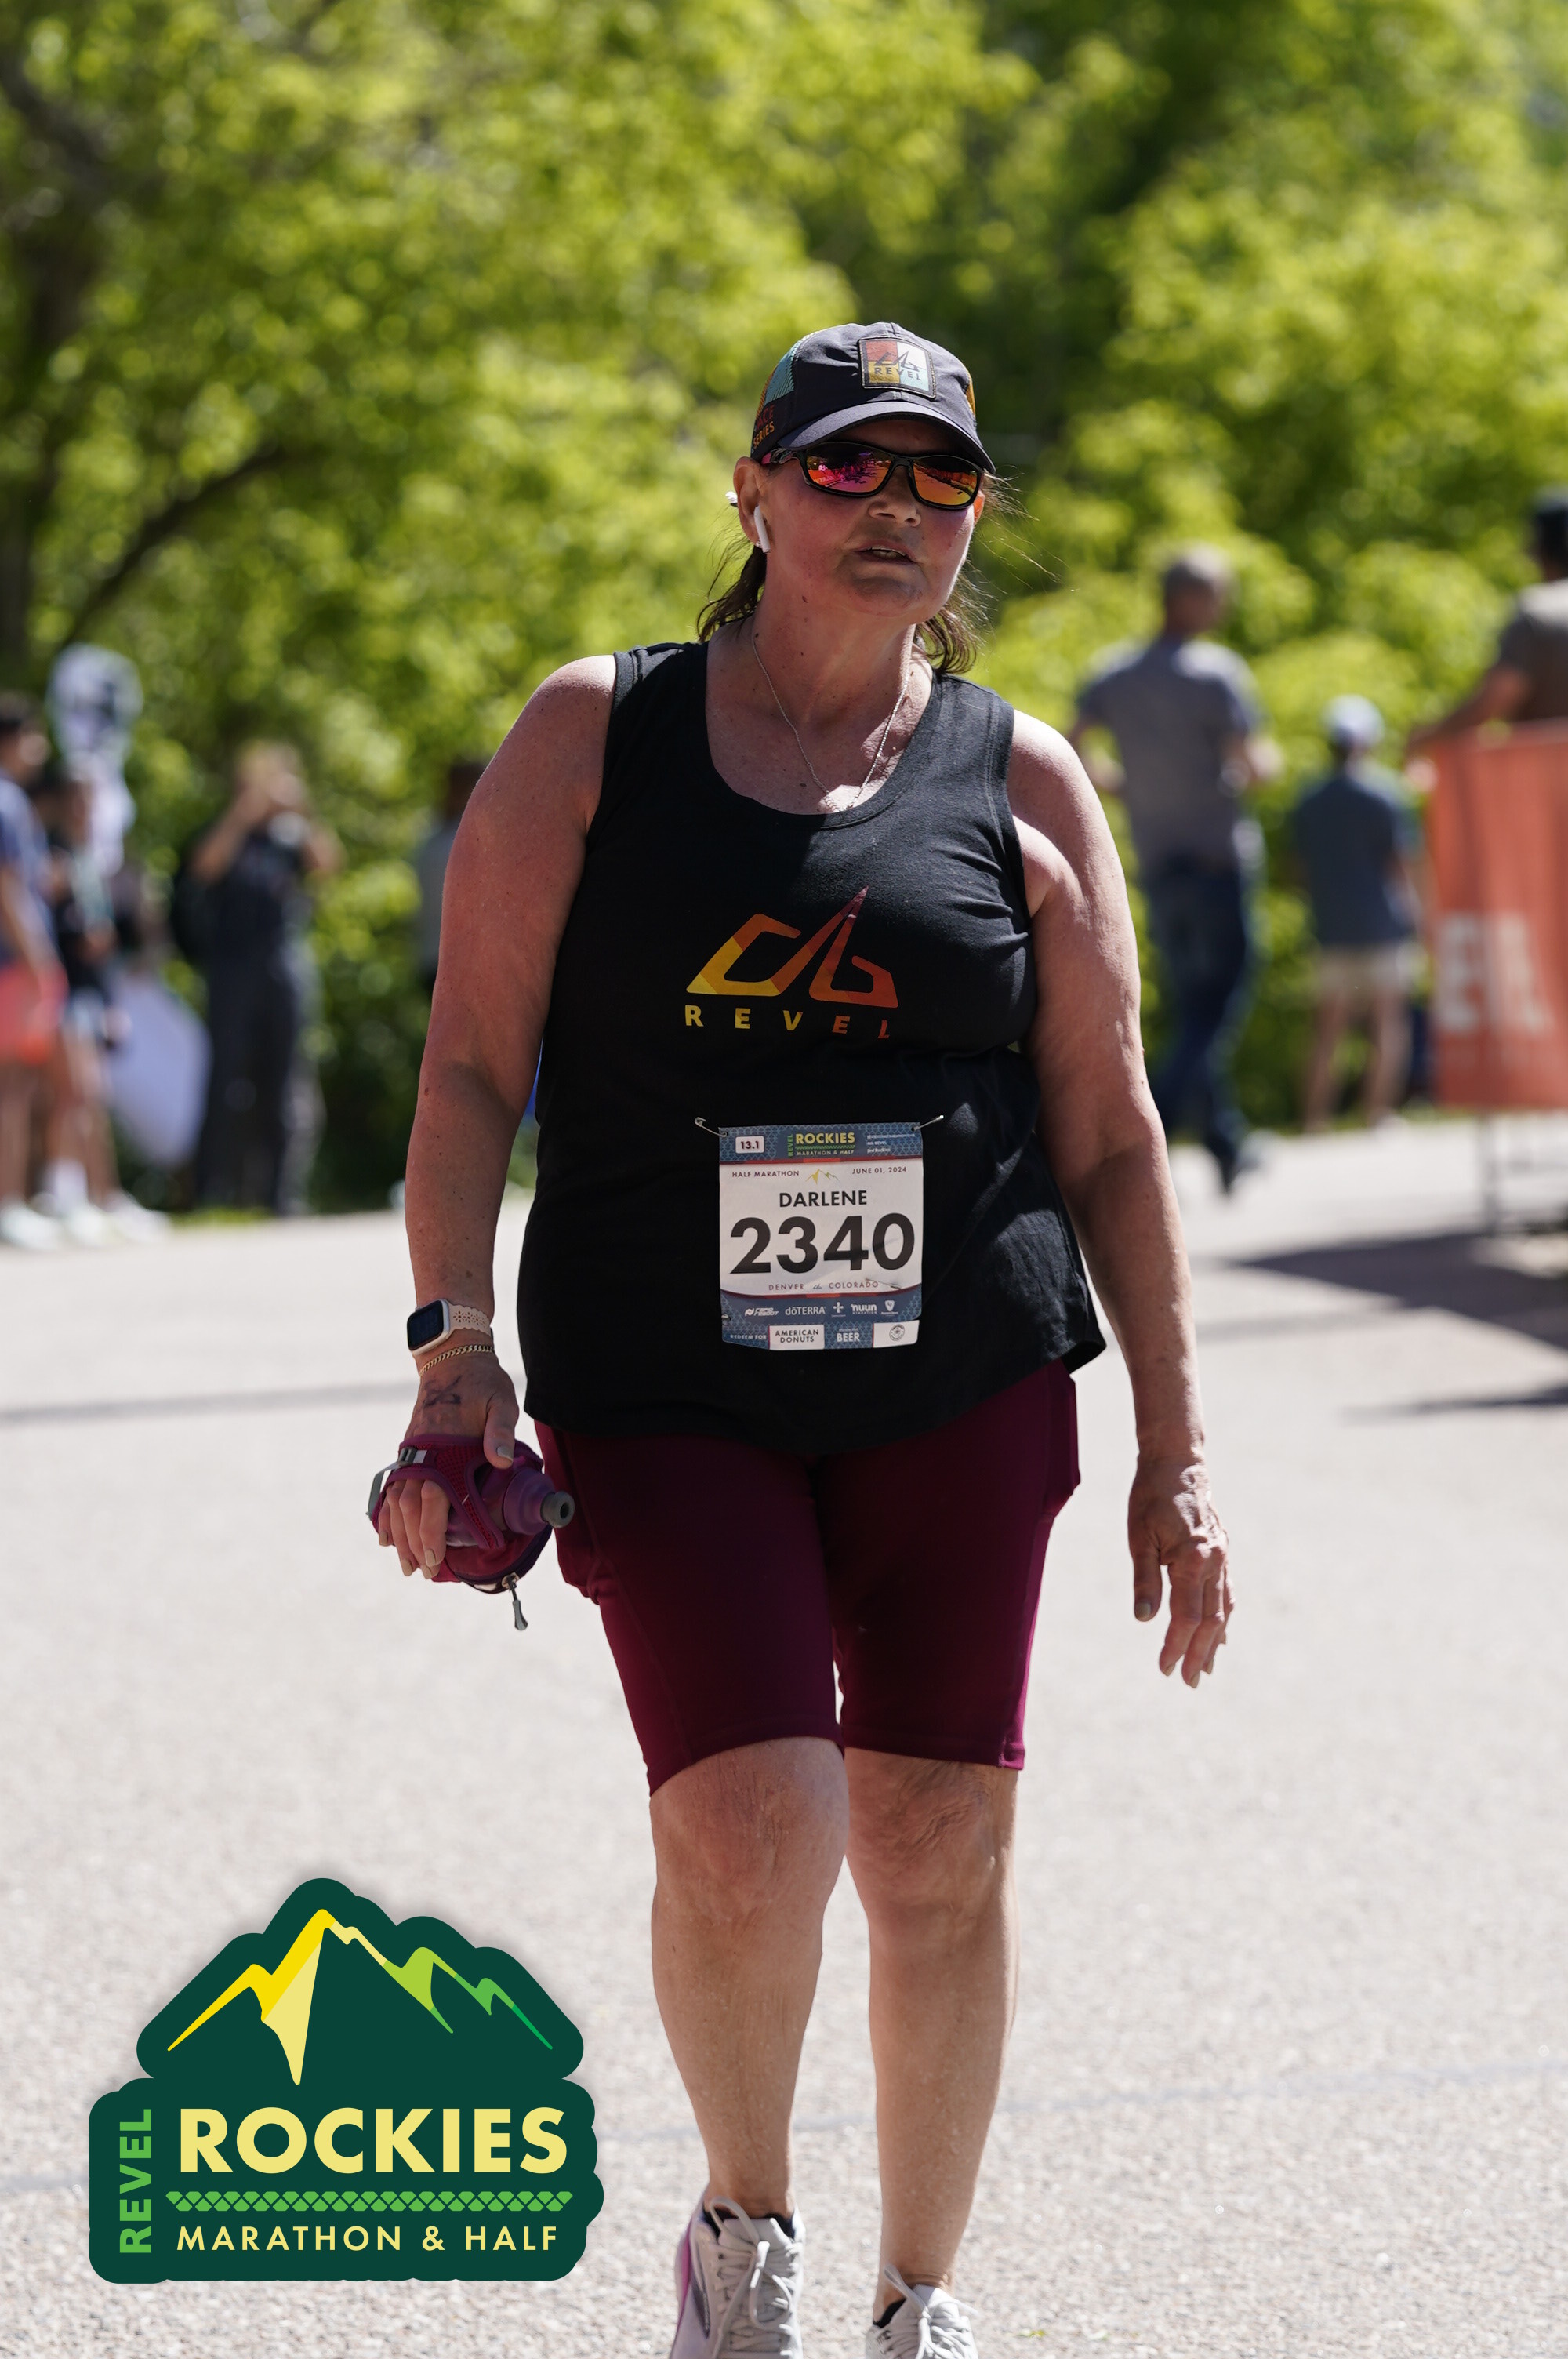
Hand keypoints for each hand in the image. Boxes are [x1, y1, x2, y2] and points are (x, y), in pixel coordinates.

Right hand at [376, 1347, 518, 1581]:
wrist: (452, 1357)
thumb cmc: (482, 1382)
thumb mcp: (500, 1402)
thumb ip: (499, 1431)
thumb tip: (501, 1460)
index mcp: (442, 1448)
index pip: (433, 1500)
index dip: (433, 1531)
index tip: (436, 1557)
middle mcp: (421, 1454)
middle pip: (409, 1508)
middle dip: (414, 1542)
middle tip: (423, 1572)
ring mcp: (411, 1453)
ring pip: (396, 1502)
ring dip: (399, 1535)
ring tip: (404, 1565)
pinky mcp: (409, 1451)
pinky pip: (392, 1487)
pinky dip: (386, 1513)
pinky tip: (385, 1536)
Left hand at [1128, 1452, 1230, 1686]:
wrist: (1178, 1462)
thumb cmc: (1151, 1496)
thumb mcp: (1139, 1537)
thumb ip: (1145, 1579)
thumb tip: (1144, 1618)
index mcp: (1193, 1559)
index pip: (1187, 1616)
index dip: (1176, 1645)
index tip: (1165, 1668)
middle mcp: (1214, 1561)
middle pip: (1211, 1620)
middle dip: (1199, 1653)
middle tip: (1188, 1681)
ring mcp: (1222, 1557)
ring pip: (1224, 1609)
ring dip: (1215, 1641)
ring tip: (1206, 1668)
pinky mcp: (1222, 1552)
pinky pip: (1227, 1592)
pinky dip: (1224, 1617)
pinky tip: (1221, 1634)